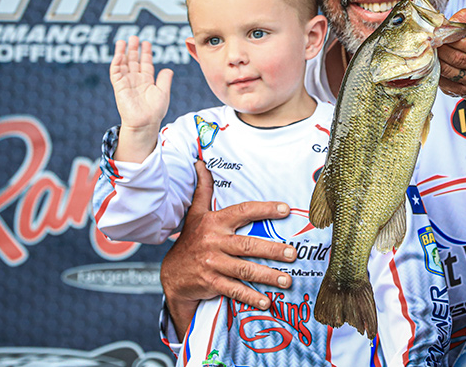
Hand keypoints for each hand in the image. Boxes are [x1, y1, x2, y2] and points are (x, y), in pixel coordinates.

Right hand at [109, 36, 172, 161]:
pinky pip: (116, 72)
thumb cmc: (155, 111)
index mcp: (147, 80)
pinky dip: (117, 63)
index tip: (146, 42)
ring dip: (122, 52)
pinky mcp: (119, 86)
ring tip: (123, 41)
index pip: (145, 63)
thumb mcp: (163, 92)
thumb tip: (168, 69)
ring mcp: (127, 82)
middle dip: (133, 49)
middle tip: (134, 37)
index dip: (145, 52)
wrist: (145, 123)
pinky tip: (120, 54)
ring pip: (123, 64)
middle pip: (133, 60)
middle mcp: (136, 80)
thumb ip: (165, 80)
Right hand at [160, 160, 297, 335]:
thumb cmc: (191, 240)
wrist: (172, 274)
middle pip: (248, 245)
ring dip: (267, 276)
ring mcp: (212, 264)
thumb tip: (200, 163)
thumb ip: (203, 190)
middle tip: (294, 253)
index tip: (286, 209)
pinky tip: (266, 302)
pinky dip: (251, 297)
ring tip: (287, 280)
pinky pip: (234, 290)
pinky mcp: (211, 282)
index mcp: (214, 222)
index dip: (264, 209)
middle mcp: (214, 242)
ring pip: (244, 270)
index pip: (243, 212)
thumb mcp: (195, 213)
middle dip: (273, 250)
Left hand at [437, 9, 465, 118]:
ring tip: (429, 51)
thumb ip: (465, 18)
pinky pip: (445, 83)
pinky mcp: (465, 90)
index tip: (438, 33)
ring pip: (450, 71)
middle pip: (459, 58)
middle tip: (428, 41)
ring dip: (436, 60)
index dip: (452, 40)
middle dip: (441, 49)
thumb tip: (446, 25)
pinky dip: (436, 72)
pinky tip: (432, 63)